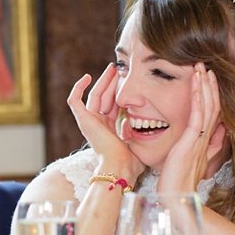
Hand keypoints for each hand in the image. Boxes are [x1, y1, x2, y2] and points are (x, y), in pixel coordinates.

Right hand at [66, 63, 142, 179]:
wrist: (120, 166)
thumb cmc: (132, 162)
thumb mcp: (141, 142)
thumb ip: (144, 133)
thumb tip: (160, 124)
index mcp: (109, 130)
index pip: (113, 105)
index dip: (119, 91)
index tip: (128, 79)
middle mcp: (98, 125)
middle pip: (104, 97)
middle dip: (112, 82)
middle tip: (120, 68)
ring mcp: (89, 123)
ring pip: (94, 95)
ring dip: (103, 81)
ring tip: (113, 68)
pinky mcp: (83, 121)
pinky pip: (74, 101)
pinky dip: (78, 88)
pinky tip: (87, 77)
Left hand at [158, 63, 226, 192]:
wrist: (176, 198)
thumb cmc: (178, 183)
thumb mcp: (193, 163)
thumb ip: (205, 149)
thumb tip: (217, 136)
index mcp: (204, 142)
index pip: (212, 114)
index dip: (211, 96)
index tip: (207, 79)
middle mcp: (206, 139)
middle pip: (213, 106)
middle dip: (210, 86)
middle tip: (206, 67)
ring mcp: (200, 140)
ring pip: (208, 107)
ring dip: (205, 86)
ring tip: (202, 68)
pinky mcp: (192, 142)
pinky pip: (198, 116)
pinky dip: (199, 98)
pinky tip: (198, 85)